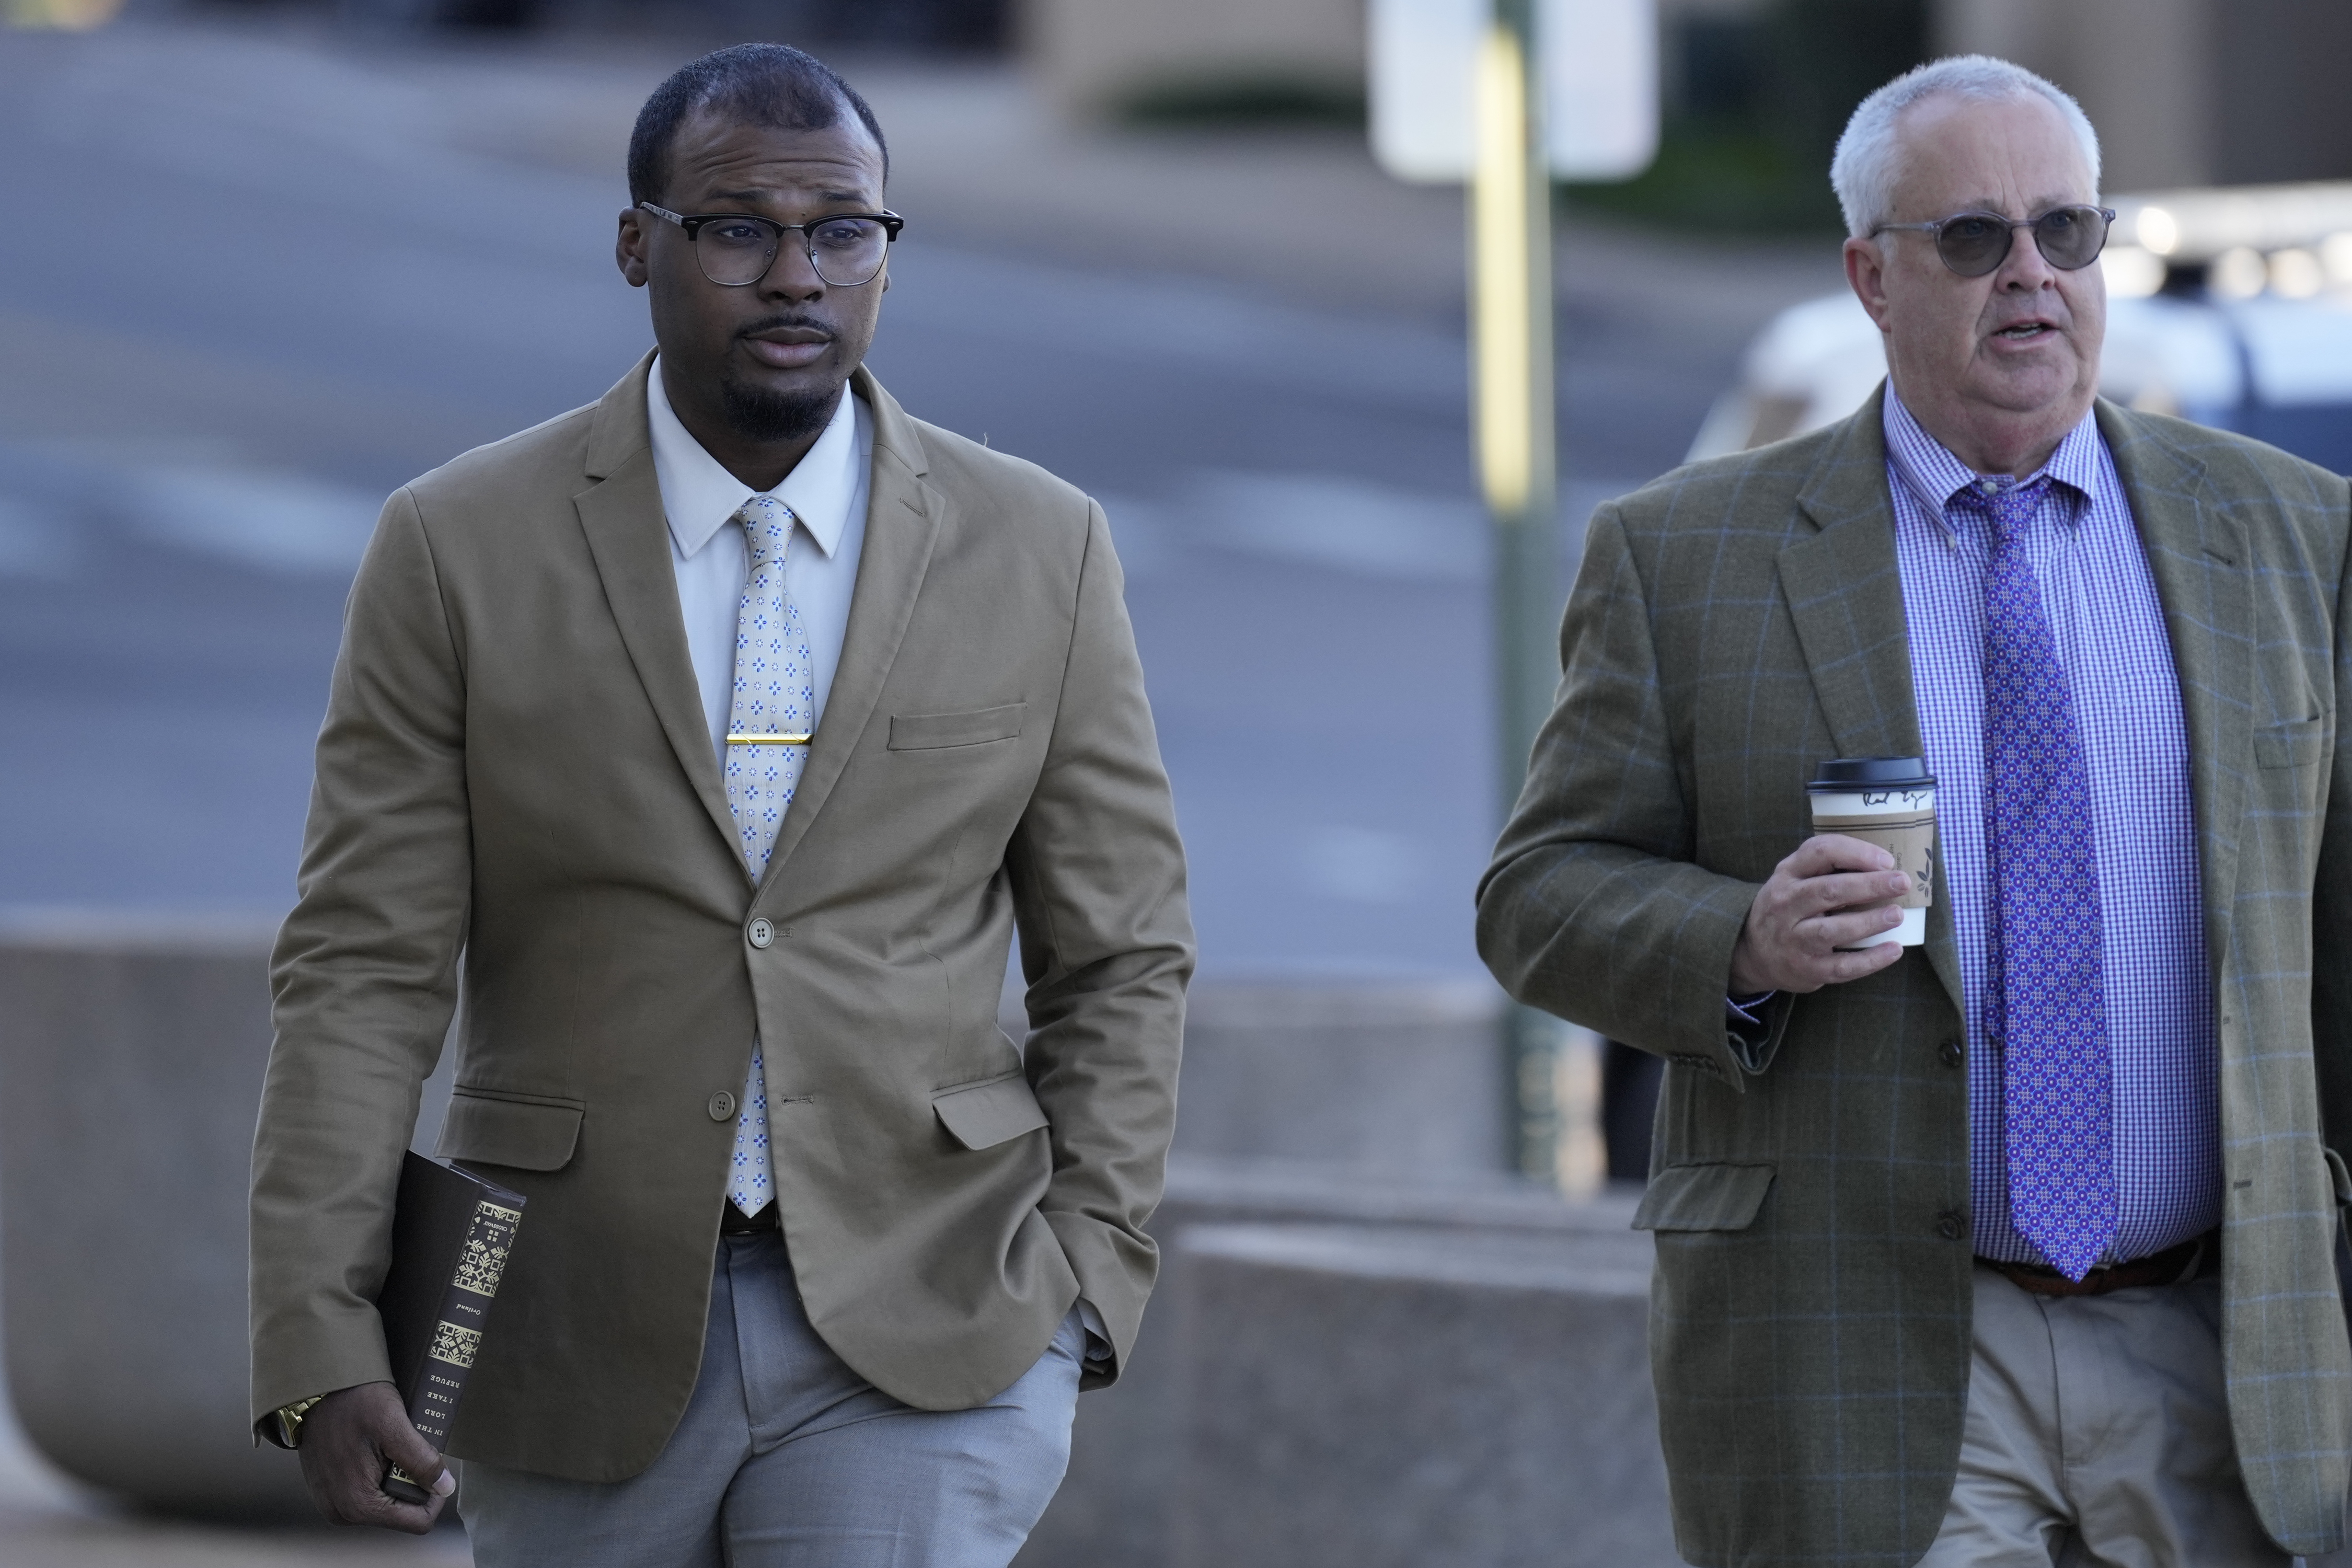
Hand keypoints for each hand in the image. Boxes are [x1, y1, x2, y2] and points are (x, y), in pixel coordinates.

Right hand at [294, 1381, 451, 1532]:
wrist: (318, 1388)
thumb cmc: (353, 1401)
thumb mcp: (394, 1426)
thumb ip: (421, 1461)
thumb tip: (444, 1487)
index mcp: (359, 1504)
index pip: (418, 1521)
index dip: (435, 1495)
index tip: (433, 1466)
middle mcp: (342, 1512)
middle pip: (402, 1513)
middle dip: (413, 1483)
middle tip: (408, 1450)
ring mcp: (333, 1503)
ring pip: (387, 1502)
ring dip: (397, 1477)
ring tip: (390, 1447)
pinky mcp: (330, 1492)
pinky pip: (368, 1492)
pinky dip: (380, 1474)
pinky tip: (377, 1450)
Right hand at [1728, 834, 1913, 994]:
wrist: (1754, 953)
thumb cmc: (1788, 908)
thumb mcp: (1794, 879)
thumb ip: (1827, 868)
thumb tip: (1884, 865)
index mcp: (1787, 875)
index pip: (1819, 852)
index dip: (1855, 853)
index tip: (1887, 861)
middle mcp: (1786, 904)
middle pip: (1828, 890)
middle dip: (1869, 885)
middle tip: (1901, 883)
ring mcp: (1794, 939)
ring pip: (1832, 930)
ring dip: (1868, 921)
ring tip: (1897, 915)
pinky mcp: (1806, 968)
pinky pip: (1841, 966)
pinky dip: (1870, 959)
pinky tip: (1894, 949)